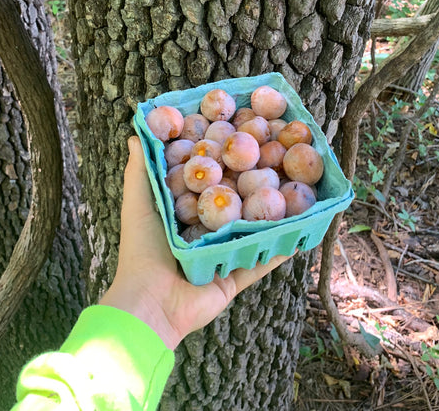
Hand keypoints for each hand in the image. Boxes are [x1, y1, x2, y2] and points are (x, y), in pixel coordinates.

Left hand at [100, 136, 292, 348]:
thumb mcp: (139, 203)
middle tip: (279, 158)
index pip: (209, 180)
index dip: (224, 159)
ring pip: (254, 229)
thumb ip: (141, 170)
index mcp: (186, 212)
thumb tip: (134, 134)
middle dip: (255, 183)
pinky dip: (283, 246)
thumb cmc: (141, 249)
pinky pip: (264, 260)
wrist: (150, 304)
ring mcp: (224, 254)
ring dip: (273, 214)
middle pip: (236, 202)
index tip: (242, 135)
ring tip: (297, 189)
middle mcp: (207, 231)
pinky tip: (304, 229)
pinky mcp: (236, 276)